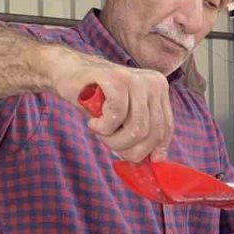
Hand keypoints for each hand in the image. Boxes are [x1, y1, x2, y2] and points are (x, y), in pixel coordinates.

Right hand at [55, 57, 173, 162]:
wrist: (67, 73)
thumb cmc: (97, 99)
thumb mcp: (125, 117)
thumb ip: (142, 133)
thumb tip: (157, 160)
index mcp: (159, 89)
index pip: (166, 127)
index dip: (154, 149)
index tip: (142, 160)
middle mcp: (153, 82)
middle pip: (152, 132)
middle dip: (129, 148)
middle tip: (110, 143)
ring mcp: (136, 79)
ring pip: (137, 129)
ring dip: (114, 140)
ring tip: (101, 132)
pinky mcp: (116, 79)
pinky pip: (117, 116)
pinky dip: (103, 127)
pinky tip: (94, 121)